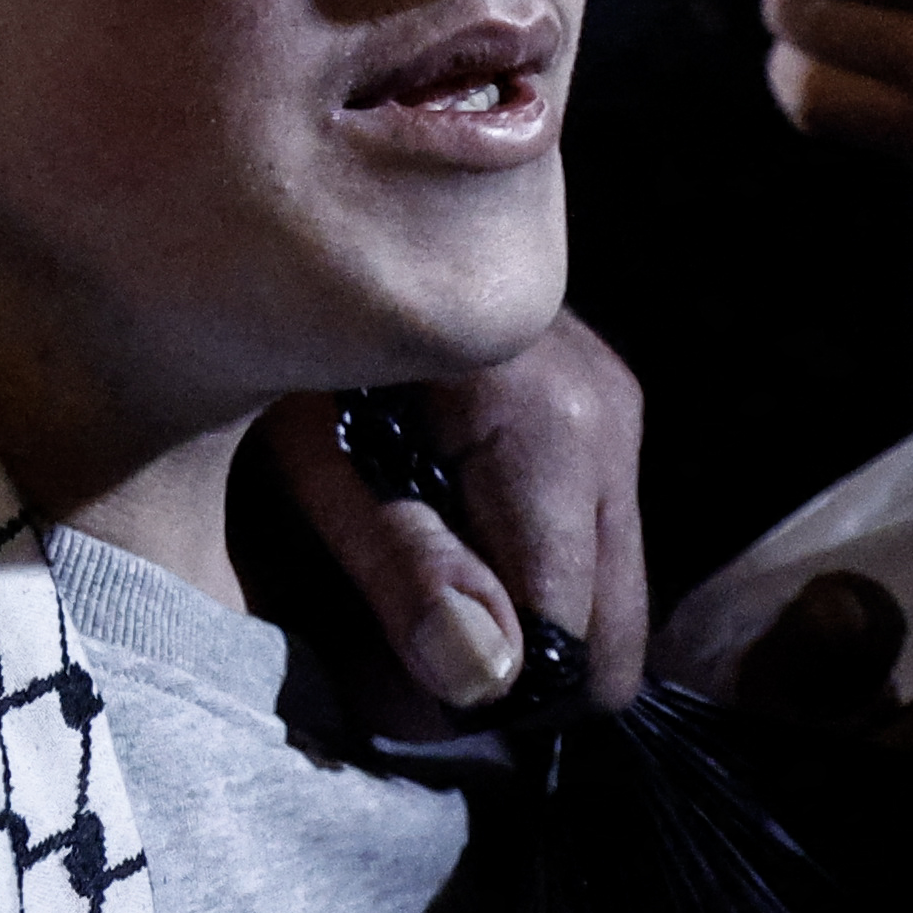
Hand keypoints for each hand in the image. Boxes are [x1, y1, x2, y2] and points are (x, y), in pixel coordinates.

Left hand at [262, 313, 649, 709]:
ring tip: (411, 586)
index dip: (488, 690)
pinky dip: (522, 566)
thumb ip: (404, 569)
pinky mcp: (602, 410)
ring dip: (517, 618)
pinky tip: (442, 531)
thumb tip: (486, 681)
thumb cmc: (295, 335)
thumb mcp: (319, 459)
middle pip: (613, 629)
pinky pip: (589, 541)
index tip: (397, 694)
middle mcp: (611, 420)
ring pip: (607, 593)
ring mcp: (617, 409)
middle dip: (515, 670)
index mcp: (552, 435)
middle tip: (403, 662)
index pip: (572, 635)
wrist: (328, 217)